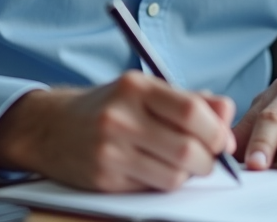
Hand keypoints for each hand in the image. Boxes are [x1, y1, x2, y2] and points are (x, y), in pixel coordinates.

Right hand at [0, 71, 235, 191]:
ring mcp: (110, 149)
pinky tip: (154, 169)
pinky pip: (151, 188)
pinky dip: (163, 182)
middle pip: (187, 149)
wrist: (49, 127)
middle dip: (207, 160)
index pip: (191, 111)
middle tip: (206, 158)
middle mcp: (121, 117)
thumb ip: (189, 99)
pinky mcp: (104, 177)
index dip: (217, 131)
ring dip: (187, 175)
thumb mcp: (144, 90)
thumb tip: (227, 112)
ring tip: (180, 164)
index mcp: (135, 87)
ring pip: (173, 175)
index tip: (223, 140)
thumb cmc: (107, 106)